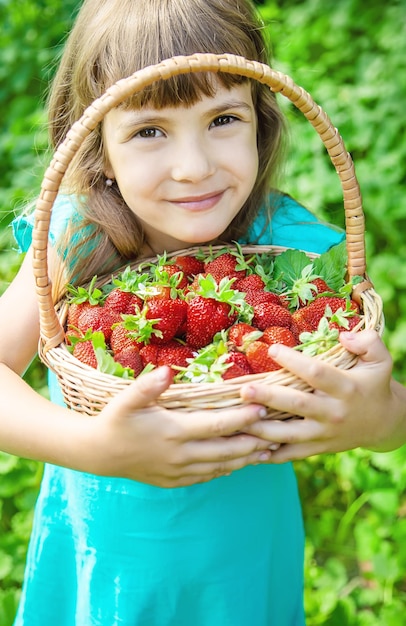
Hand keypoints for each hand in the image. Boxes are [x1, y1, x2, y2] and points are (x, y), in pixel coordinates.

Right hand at [89, 366, 272, 486]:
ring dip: (246, 458)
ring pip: (221, 466)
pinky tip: (240, 462)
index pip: (216, 425)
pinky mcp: (175, 481)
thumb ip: (147, 386)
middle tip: (277, 431)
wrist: (99, 454)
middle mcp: (180, 455)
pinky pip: (208, 476)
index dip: (241, 418)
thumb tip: (167, 371)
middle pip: (226, 450)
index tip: (262, 408)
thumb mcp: (125, 399)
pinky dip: (227, 469)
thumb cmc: (115, 420)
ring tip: (269, 449)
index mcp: (172, 432)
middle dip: (254, 441)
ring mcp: (179, 471)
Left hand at [240, 330, 405, 461]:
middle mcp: (333, 412)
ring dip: (262, 428)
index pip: (316, 373)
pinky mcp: (318, 448)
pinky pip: (291, 454)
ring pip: (289, 434)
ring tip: (238, 419)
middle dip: (268, 397)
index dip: (293, 361)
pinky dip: (270, 454)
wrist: (383, 423)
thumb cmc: (374, 384)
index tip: (271, 349)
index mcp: (346, 388)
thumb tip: (343, 336)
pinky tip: (248, 448)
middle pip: (296, 405)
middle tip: (243, 391)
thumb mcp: (381, 360)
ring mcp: (324, 433)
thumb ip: (368, 342)